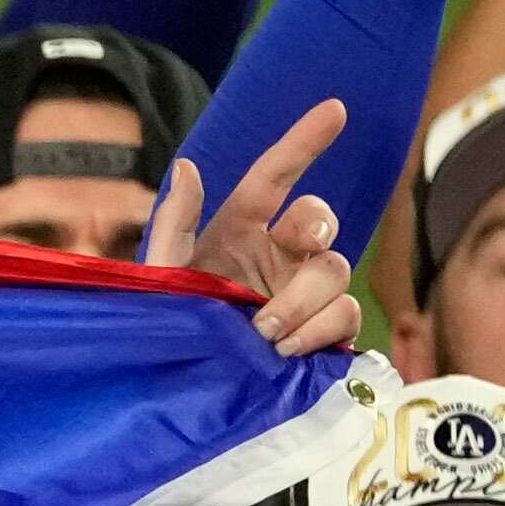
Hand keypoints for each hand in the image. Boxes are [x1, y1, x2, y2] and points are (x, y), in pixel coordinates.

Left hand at [151, 97, 361, 354]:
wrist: (177, 395)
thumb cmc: (166, 330)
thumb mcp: (160, 275)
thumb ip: (174, 223)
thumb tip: (187, 165)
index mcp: (239, 232)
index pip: (275, 177)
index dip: (303, 142)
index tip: (335, 110)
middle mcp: (277, 257)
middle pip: (320, 221)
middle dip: (316, 226)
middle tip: (298, 249)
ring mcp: (303, 296)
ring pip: (336, 271)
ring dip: (305, 298)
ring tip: (266, 332)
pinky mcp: (321, 335)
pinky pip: (344, 317)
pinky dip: (321, 330)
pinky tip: (286, 350)